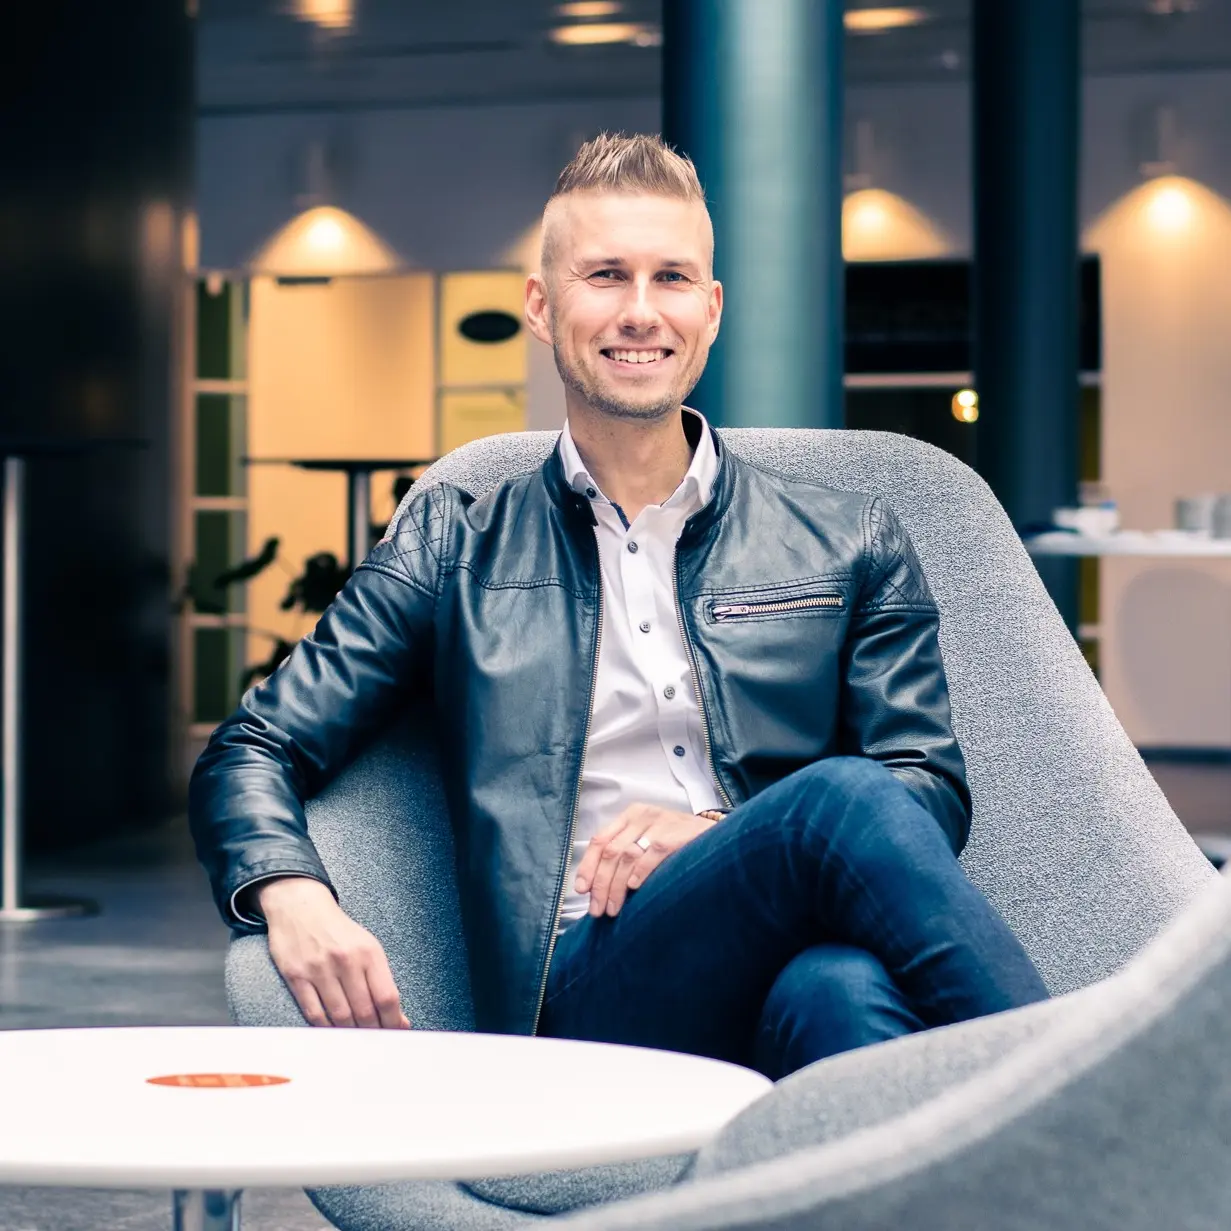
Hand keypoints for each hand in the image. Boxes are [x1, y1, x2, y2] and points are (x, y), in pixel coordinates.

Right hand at [256, 876, 409, 1029]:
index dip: (393, 1021)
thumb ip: (381, 980)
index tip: (396, 1033)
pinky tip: (332, 1031)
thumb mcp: (367, 946)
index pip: (386, 996)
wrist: (301, 907)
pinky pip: (314, 1013)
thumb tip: (398, 1017)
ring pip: (340, 1016)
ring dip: (350, 1034)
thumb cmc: (337, 931)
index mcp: (368, 952)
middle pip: (365, 1011)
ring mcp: (319, 969)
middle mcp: (346, 960)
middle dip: (373, 1032)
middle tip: (375, 1042)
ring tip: (355, 1039)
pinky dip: (325, 1028)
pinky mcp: (297, 976)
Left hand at [574, 805, 715, 918]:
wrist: (717, 836)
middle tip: (597, 909)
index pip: (599, 840)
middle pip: (610, 852)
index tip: (581, 890)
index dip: (587, 867)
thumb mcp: (648, 838)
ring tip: (613, 908)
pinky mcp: (674, 835)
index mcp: (630, 816)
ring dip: (615, 887)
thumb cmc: (678, 842)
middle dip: (600, 884)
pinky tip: (633, 888)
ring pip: (626, 856)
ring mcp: (658, 824)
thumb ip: (625, 853)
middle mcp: (641, 816)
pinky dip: (640, 872)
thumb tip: (597, 886)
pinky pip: (651, 854)